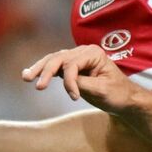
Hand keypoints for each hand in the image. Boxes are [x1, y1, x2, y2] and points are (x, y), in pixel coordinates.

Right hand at [21, 45, 138, 113]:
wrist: (126, 99)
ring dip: (39, 69)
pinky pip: (55, 66)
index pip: (72, 65)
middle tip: (36, 86)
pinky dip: (44, 71)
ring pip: (54, 60)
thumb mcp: (101, 90)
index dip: (69, 82)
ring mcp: (77, 57)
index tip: (74, 98)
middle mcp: (84, 51)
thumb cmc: (118, 94)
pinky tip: (30, 75)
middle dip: (45, 71)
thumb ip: (81, 83)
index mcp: (94, 53)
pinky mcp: (73, 66)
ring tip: (25, 77)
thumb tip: (64, 79)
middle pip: (59, 58)